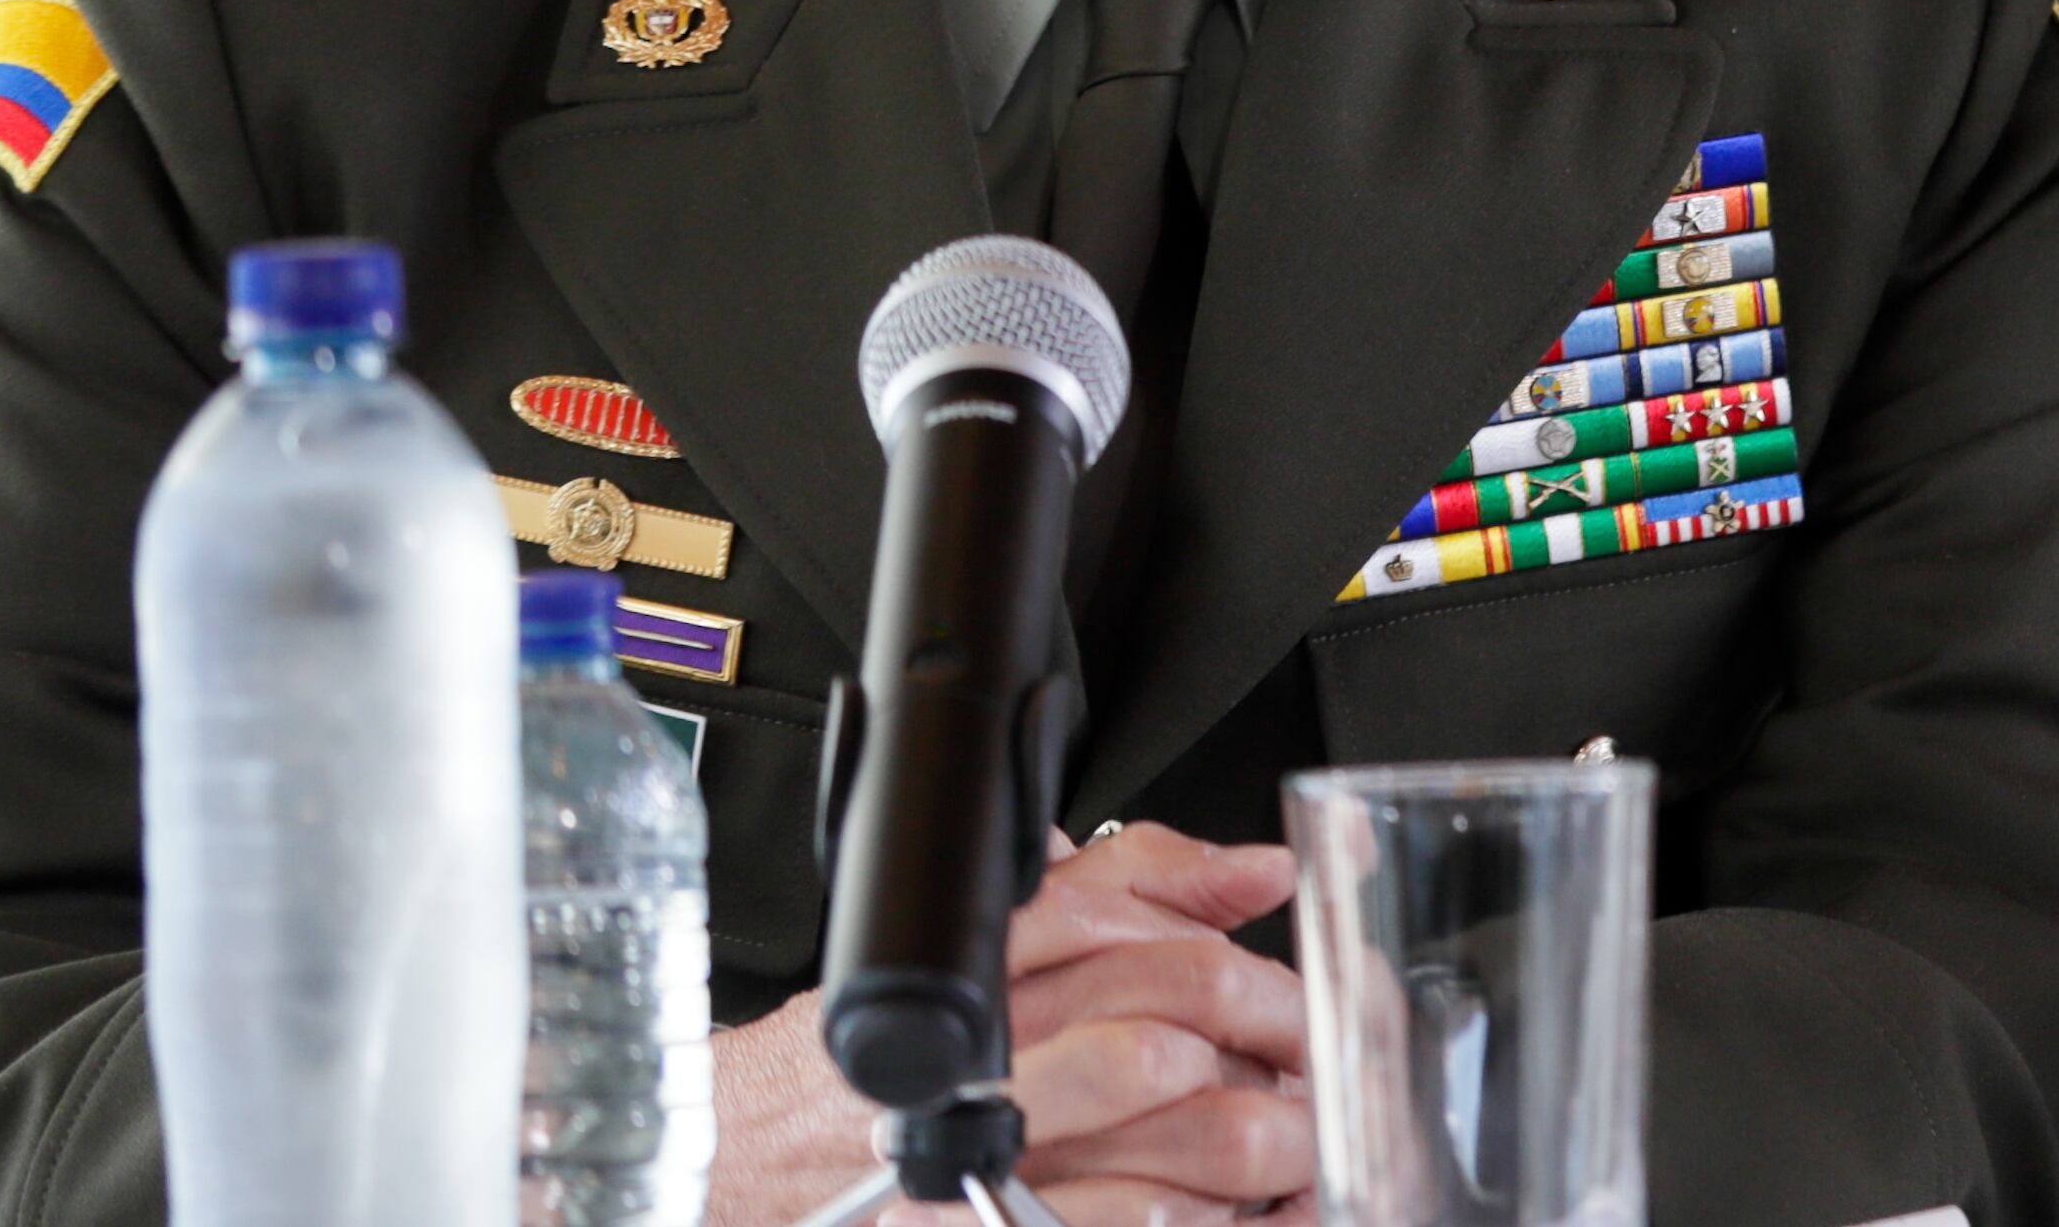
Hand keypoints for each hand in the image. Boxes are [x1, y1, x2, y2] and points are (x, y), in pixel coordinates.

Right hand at [706, 824, 1317, 1224]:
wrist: (733, 1159)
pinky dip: (1188, 1217)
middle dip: (1278, 1050)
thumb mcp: (987, 934)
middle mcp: (990, 1043)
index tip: (1318, 993)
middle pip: (1180, 1022)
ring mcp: (986, 1145)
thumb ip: (1126, 883)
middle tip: (1325, 1072)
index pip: (1153, 937)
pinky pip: (1122, 1220)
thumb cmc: (869, 1053)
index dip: (1260, 969)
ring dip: (1260, 1144)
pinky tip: (1219, 1214)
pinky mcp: (981, 1221)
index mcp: (991, 957)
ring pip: (1173, 1128)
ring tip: (1298, 1152)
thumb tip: (1257, 866)